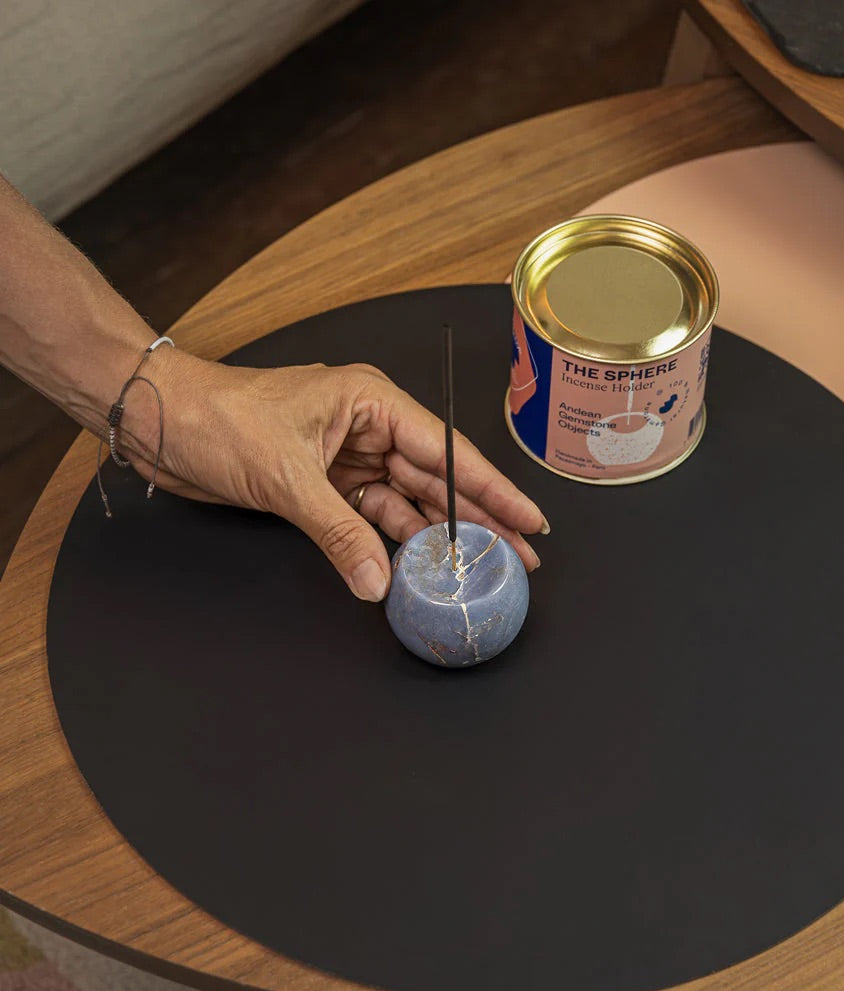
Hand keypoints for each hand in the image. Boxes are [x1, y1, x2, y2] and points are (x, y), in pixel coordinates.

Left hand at [121, 350, 547, 601]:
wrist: (161, 422)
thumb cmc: (218, 417)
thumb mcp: (287, 476)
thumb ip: (339, 532)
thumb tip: (377, 581)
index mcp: (372, 402)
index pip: (447, 451)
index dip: (494, 489)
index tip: (529, 519)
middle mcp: (369, 426)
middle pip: (437, 480)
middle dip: (479, 519)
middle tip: (518, 557)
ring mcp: (350, 456)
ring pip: (409, 501)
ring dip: (439, 535)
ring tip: (482, 566)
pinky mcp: (328, 482)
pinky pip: (373, 516)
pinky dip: (392, 541)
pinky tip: (419, 564)